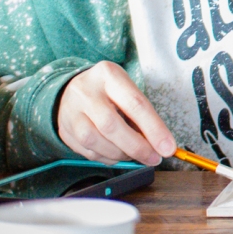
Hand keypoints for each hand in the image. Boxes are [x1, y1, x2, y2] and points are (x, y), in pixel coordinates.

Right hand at [57, 62, 176, 165]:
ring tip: (136, 155)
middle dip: (137, 147)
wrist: (70, 90)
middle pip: (111, 125)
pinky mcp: (64, 130)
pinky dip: (107, 158)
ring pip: (95, 141)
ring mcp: (70, 112)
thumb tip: (159, 143)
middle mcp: (85, 92)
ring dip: (121, 154)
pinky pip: (87, 151)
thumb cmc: (108, 90)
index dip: (154, 129)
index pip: (135, 104)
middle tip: (154, 158)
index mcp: (109, 75)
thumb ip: (141, 112)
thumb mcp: (126, 89)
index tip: (168, 147)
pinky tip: (118, 155)